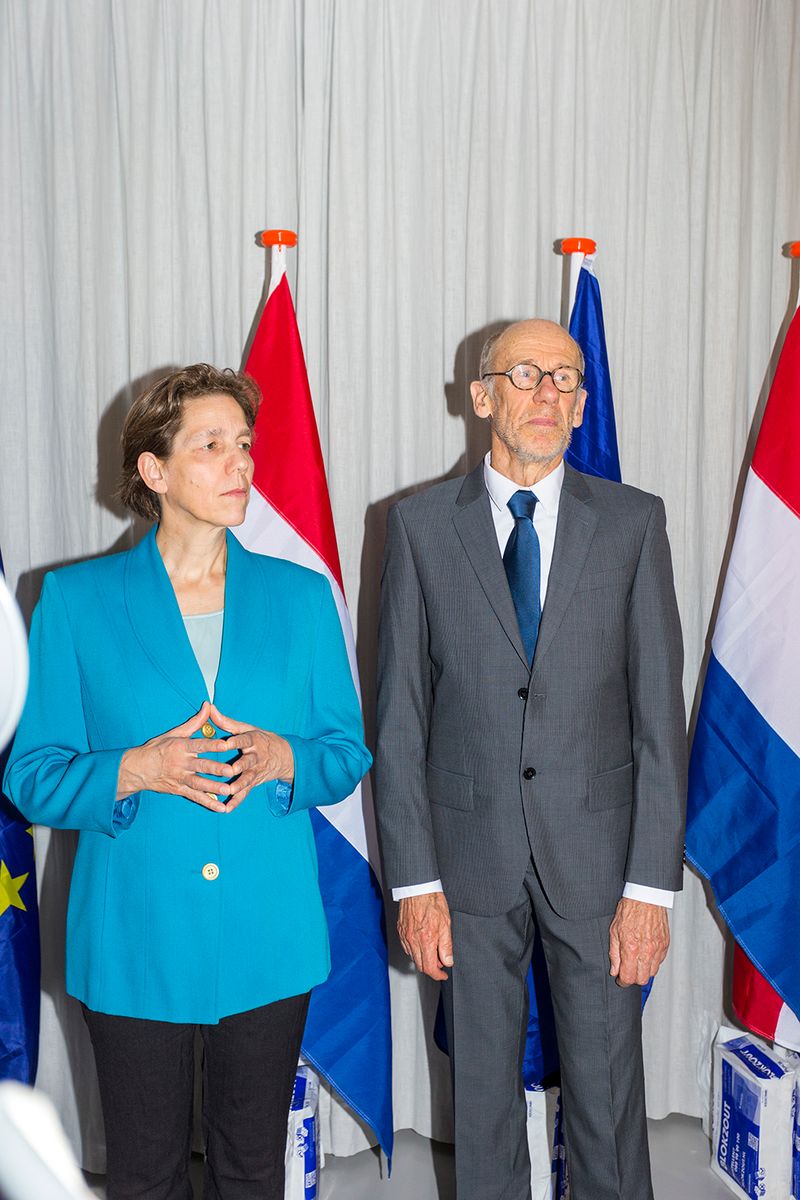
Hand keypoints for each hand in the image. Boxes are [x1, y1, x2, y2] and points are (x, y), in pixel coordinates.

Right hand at [117, 701, 233, 812]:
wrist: (137, 769)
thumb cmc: (157, 749)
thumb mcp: (174, 733)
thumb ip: (195, 722)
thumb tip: (208, 706)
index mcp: (181, 747)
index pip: (199, 745)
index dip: (213, 745)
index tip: (226, 744)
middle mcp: (181, 763)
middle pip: (201, 766)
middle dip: (217, 769)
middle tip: (232, 770)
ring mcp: (180, 778)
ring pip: (199, 783)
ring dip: (214, 787)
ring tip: (228, 790)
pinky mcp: (179, 790)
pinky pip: (195, 797)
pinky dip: (208, 802)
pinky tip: (221, 807)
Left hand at [205, 702, 293, 811]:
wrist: (284, 756)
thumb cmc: (260, 739)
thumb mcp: (246, 729)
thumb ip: (226, 722)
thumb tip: (209, 708)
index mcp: (253, 740)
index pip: (244, 740)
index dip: (235, 742)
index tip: (225, 743)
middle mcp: (256, 756)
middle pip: (248, 762)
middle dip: (240, 766)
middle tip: (230, 770)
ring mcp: (256, 771)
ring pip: (247, 779)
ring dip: (239, 786)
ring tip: (229, 791)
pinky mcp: (254, 783)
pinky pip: (245, 793)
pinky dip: (236, 801)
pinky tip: (226, 808)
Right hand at [397, 892, 453, 980]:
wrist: (418, 888)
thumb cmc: (432, 901)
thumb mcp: (446, 923)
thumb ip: (446, 945)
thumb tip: (448, 961)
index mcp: (426, 940)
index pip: (430, 968)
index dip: (438, 975)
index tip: (443, 974)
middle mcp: (413, 940)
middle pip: (420, 965)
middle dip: (431, 967)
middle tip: (441, 960)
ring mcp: (405, 936)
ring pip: (413, 957)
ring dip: (423, 958)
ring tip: (433, 949)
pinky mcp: (400, 931)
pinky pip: (407, 948)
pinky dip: (415, 950)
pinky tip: (422, 943)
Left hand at [608, 897, 669, 986]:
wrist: (646, 897)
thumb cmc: (629, 910)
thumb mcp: (614, 931)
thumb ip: (614, 954)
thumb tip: (614, 970)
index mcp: (631, 948)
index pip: (629, 977)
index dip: (623, 981)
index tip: (620, 979)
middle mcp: (646, 951)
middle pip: (642, 980)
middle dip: (633, 978)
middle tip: (627, 971)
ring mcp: (658, 948)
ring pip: (652, 972)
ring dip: (643, 971)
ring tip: (636, 962)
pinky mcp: (665, 944)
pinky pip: (659, 962)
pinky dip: (652, 962)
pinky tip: (645, 954)